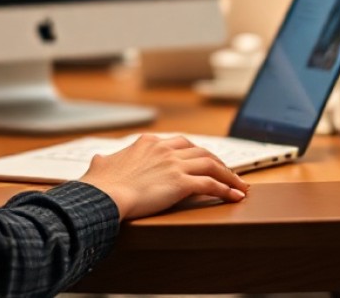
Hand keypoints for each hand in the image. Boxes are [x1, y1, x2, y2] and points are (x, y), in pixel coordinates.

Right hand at [79, 134, 247, 219]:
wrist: (103, 196)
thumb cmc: (100, 185)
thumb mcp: (102, 164)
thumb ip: (106, 160)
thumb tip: (100, 160)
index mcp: (148, 142)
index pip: (180, 143)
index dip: (195, 152)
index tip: (204, 159)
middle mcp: (164, 149)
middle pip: (200, 151)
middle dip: (217, 161)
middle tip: (228, 172)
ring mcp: (174, 164)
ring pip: (211, 164)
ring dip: (229, 175)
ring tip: (239, 186)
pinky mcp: (181, 182)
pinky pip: (211, 184)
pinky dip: (226, 189)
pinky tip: (234, 197)